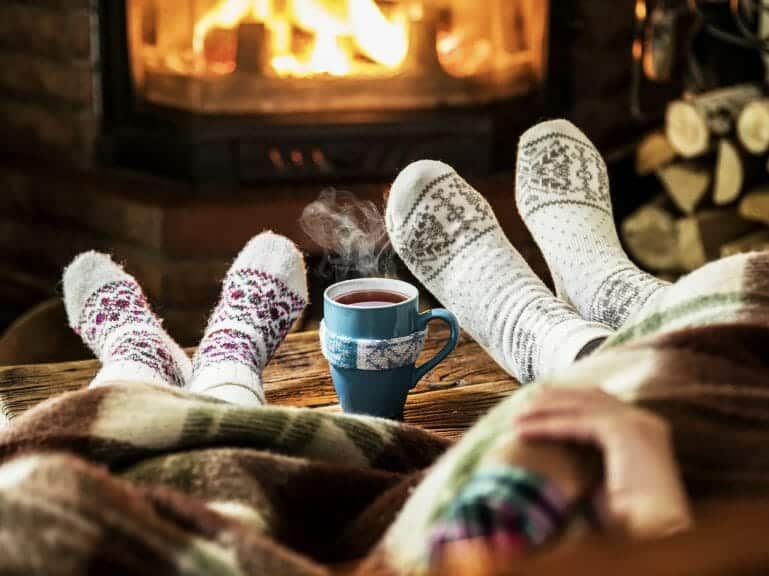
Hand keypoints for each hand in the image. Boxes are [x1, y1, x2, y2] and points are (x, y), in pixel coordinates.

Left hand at [512, 387, 691, 538]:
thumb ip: (588, 457)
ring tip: (517, 418)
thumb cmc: (632, 520)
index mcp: (644, 429)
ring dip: (544, 409)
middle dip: (552, 398)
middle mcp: (644, 421)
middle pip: (589, 396)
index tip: (537, 405)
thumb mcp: (605, 479)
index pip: (600, 402)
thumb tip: (556, 452)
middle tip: (522, 405)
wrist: (659, 533)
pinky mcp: (625, 432)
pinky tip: (525, 431)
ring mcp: (637, 423)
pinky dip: (548, 426)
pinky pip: (577, 423)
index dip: (566, 400)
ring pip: (581, 406)